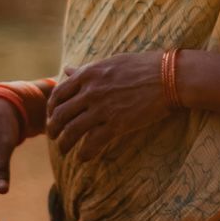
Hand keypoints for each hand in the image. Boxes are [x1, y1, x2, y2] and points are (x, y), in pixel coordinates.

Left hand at [47, 53, 169, 160]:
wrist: (168, 77)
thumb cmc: (142, 66)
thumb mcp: (111, 63)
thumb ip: (86, 70)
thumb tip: (67, 70)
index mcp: (89, 73)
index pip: (58, 94)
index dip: (51, 109)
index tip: (52, 117)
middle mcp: (91, 91)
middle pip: (60, 115)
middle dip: (53, 129)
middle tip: (55, 136)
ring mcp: (103, 108)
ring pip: (71, 132)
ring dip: (64, 145)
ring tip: (65, 150)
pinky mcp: (116, 125)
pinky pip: (91, 144)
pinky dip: (84, 154)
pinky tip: (84, 157)